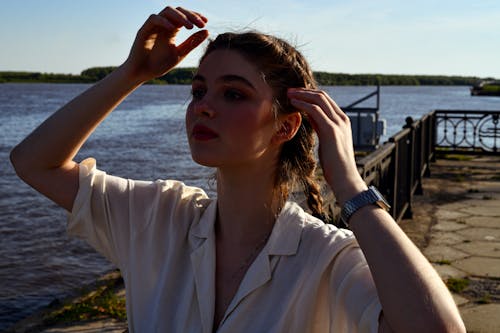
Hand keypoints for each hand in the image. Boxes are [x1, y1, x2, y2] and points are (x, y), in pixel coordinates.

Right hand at [122, 6, 208, 82]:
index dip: (195, 16)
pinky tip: (173, 28)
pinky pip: (154, 19)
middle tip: (201, 23)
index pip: (184, 16)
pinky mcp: (144, 30)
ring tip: (190, 27)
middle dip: (191, 15)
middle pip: (178, 10)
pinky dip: (164, 21)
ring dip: (180, 17)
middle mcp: (163, 24)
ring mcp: (153, 26)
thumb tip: (206, 31)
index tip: (206, 22)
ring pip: (167, 11)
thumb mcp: (180, 53)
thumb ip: (192, 42)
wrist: (142, 74)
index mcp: (172, 29)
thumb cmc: (159, 64)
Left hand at [287, 88, 366, 204]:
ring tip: (288, 94)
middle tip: (289, 91)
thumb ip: (320, 126)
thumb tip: (310, 117)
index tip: (295, 94)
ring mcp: (338, 123)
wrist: (345, 178)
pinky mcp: (331, 130)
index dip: (309, 94)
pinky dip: (303, 104)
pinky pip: (315, 110)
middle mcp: (342, 119)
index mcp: (342, 120)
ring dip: (302, 95)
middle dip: (304, 91)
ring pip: (319, 100)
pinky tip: (293, 103)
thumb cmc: (335, 164)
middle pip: (322, 96)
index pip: (326, 100)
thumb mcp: (327, 140)